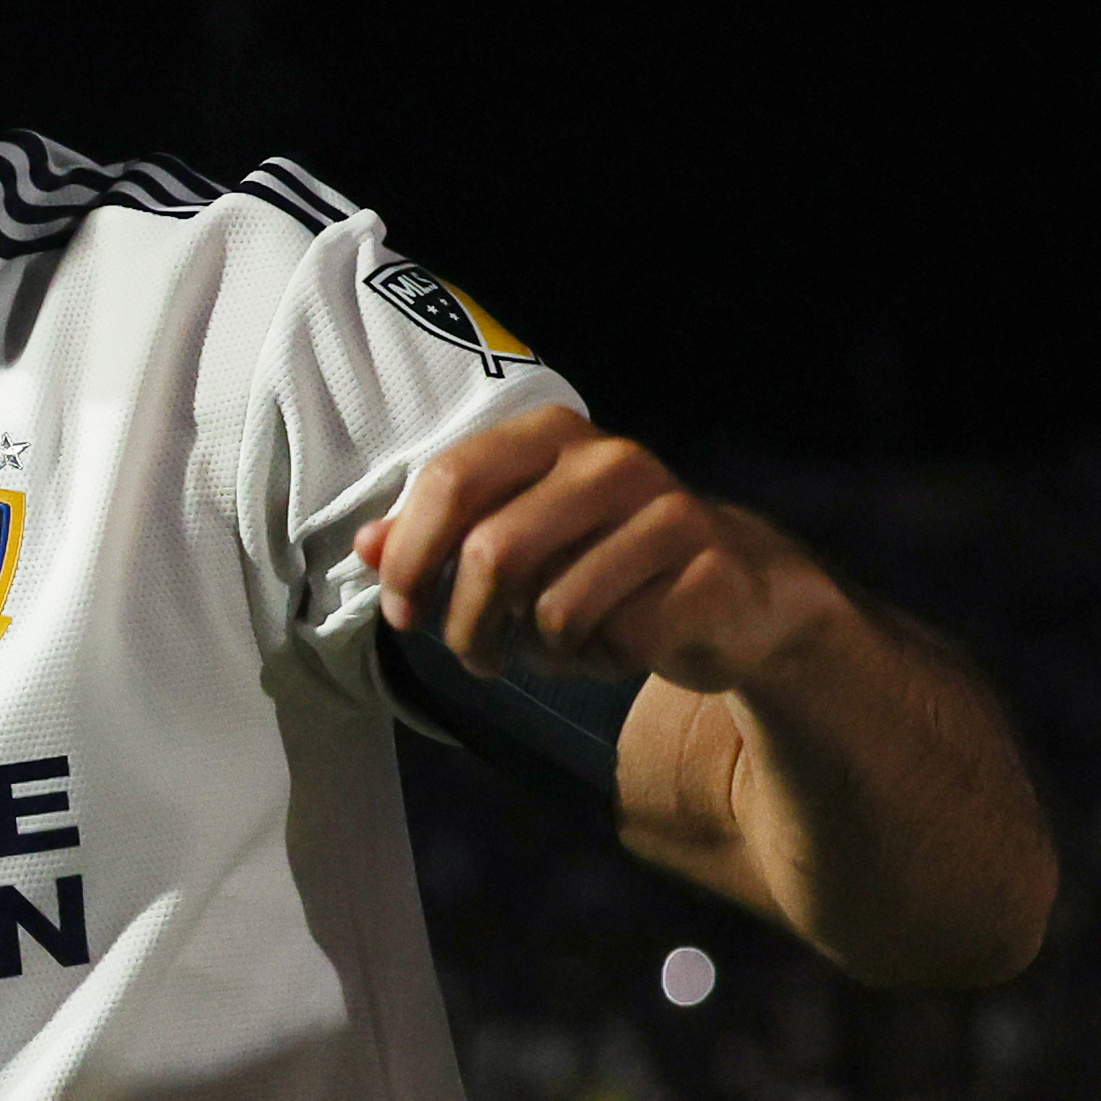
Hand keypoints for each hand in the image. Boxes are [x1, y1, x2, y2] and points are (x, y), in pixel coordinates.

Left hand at [359, 405, 849, 692]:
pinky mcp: (709, 571)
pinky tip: (611, 649)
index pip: (451, 478)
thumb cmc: (603, 563)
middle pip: (492, 552)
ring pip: (550, 607)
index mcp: (553, 437)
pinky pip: (613, 638)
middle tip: (470, 654)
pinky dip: (592, 662)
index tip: (401, 610)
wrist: (735, 594)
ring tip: (547, 649)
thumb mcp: (517, 540)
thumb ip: (438, 537)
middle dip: (464, 624)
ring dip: (531, 651)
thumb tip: (366, 546)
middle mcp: (612, 461)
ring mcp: (670, 511)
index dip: (409, 555)